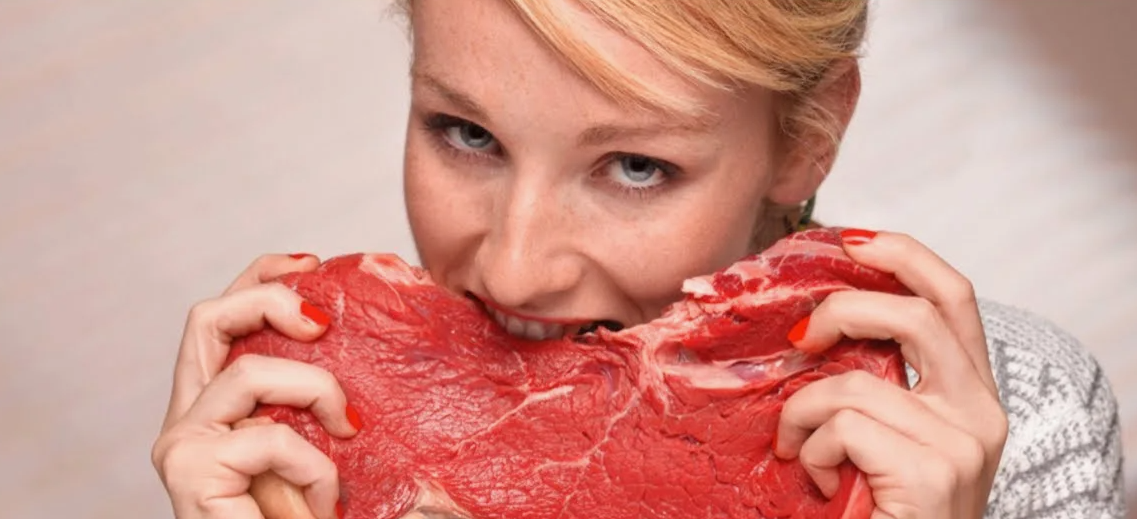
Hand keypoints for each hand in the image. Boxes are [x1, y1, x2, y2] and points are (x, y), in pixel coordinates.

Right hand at [151, 254, 357, 518]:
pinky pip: (270, 435)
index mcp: (216, 409)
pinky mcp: (189, 469)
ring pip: (250, 371)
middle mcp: (187, 420)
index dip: (260, 278)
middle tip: (324, 319)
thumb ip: (324, 404)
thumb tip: (377, 337)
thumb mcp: (326, 448)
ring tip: (349, 432)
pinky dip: (315, 464)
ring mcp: (182, 444)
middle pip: (204, 318)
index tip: (311, 264)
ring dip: (317, 392)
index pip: (221, 321)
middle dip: (267, 295)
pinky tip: (323, 502)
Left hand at [775, 229, 1007, 518]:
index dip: (903, 254)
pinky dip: (810, 446)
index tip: (851, 240)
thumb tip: (812, 324)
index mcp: (970, 393)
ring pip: (855, 380)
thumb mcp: (881, 432)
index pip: (953, 296)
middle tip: (801, 335)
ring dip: (803, 410)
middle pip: (918, 311)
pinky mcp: (932, 469)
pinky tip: (816, 478)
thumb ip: (869, 380)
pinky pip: (843, 424)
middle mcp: (980, 411)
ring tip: (796, 446)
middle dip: (845, 305)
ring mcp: (962, 441)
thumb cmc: (878, 506)